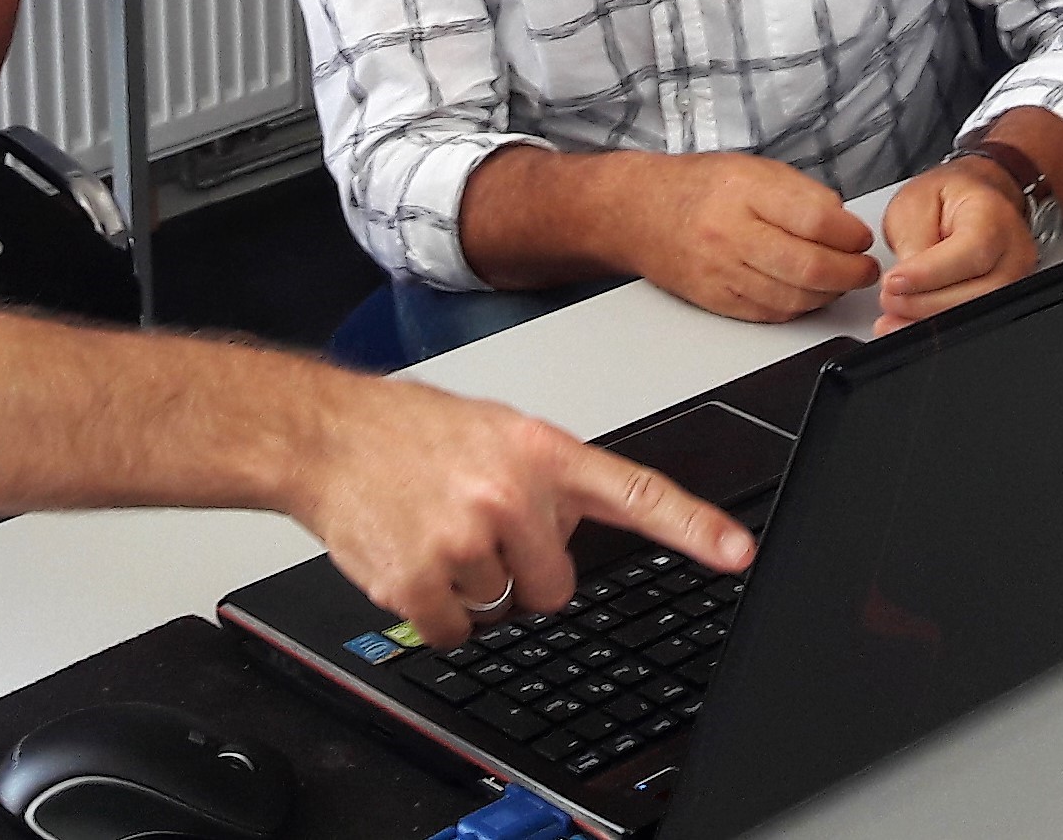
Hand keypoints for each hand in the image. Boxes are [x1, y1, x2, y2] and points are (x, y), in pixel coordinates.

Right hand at [290, 376, 754, 648]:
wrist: (325, 435)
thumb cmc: (409, 432)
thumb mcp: (495, 429)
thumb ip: (546, 478)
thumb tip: (572, 531)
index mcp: (540, 451)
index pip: (634, 493)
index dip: (692, 527)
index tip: (737, 553)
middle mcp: (510, 493)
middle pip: (557, 586)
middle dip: (525, 573)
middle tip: (481, 530)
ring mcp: (465, 539)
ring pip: (502, 610)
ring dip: (471, 587)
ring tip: (435, 530)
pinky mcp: (420, 581)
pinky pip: (455, 633)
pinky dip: (435, 613)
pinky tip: (413, 559)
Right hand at [626, 154, 881, 322]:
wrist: (637, 211)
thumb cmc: (697, 186)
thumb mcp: (753, 167)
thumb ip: (800, 193)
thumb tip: (844, 224)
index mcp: (744, 190)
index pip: (815, 218)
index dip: (850, 234)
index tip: (861, 237)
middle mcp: (730, 232)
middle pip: (808, 266)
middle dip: (850, 272)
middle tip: (864, 269)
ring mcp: (721, 271)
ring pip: (793, 298)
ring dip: (829, 294)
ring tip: (840, 280)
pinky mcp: (715, 299)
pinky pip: (770, 313)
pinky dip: (799, 307)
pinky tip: (809, 294)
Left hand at [876, 154, 1042, 328]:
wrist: (967, 200)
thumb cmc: (944, 197)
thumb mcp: (915, 204)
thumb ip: (913, 241)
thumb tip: (906, 283)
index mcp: (994, 215)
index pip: (971, 253)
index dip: (930, 274)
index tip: (894, 282)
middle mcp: (1013, 250)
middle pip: (979, 292)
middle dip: (926, 303)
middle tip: (889, 297)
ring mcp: (1014, 278)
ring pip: (978, 314)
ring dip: (930, 321)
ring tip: (893, 317)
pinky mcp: (1002, 300)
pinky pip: (973, 321)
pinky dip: (936, 326)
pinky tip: (909, 324)